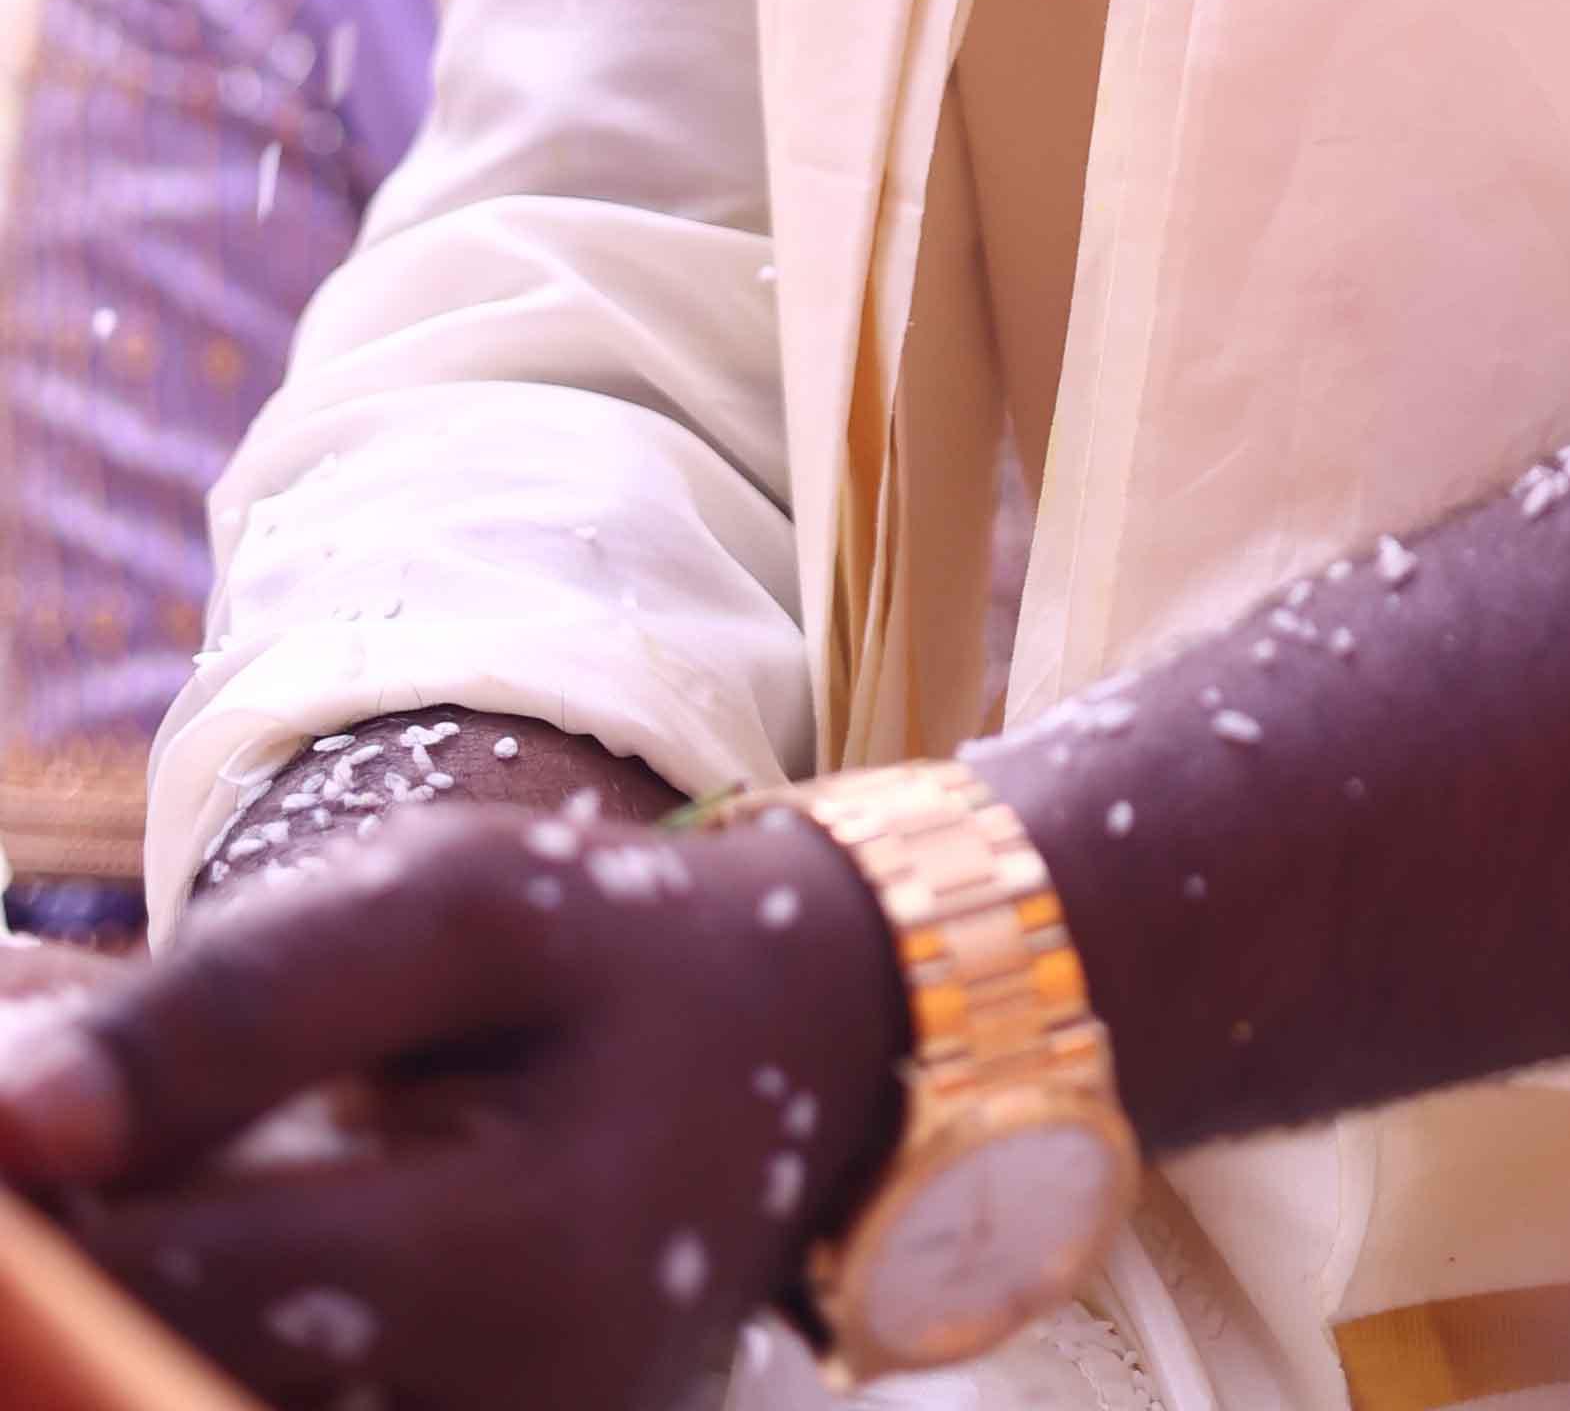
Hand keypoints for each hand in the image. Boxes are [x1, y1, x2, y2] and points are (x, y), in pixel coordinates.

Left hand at [0, 803, 904, 1410]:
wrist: (794, 1055)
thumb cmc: (610, 954)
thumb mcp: (456, 904)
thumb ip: (232, 1003)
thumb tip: (3, 1118)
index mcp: (525, 1264)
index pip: (181, 1283)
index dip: (42, 1225)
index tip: (13, 1139)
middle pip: (171, 1382)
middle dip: (74, 1285)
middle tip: (54, 1184)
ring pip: (207, 1399)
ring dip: (132, 1323)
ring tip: (132, 1212)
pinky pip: (264, 1403)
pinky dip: (208, 1342)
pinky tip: (216, 1254)